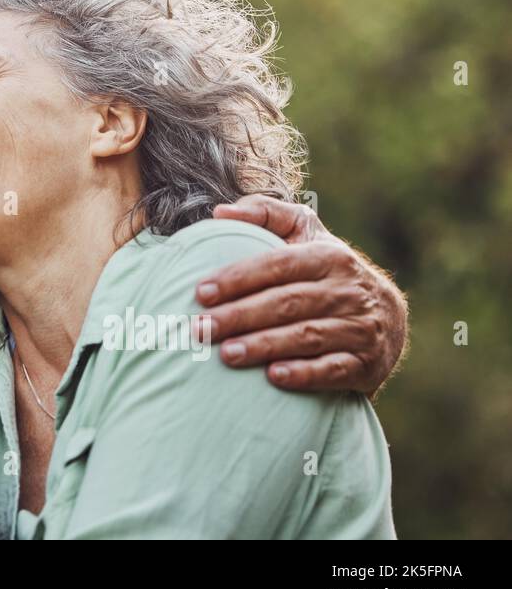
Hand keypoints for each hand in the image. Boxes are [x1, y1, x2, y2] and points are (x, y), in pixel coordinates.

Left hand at [195, 195, 407, 395]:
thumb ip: (265, 214)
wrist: (386, 317)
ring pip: (307, 336)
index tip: (201, 292)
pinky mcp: (366, 363)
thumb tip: (220, 212)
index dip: (238, 278)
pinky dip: (304, 374)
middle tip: (202, 328)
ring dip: (264, 345)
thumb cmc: (326, 270)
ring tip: (226, 353)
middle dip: (240, 316)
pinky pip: (334, 369)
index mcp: (329, 256)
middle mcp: (348, 291)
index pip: (278, 264)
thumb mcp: (304, 233)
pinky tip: (273, 377)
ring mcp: (360, 328)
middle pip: (287, 303)